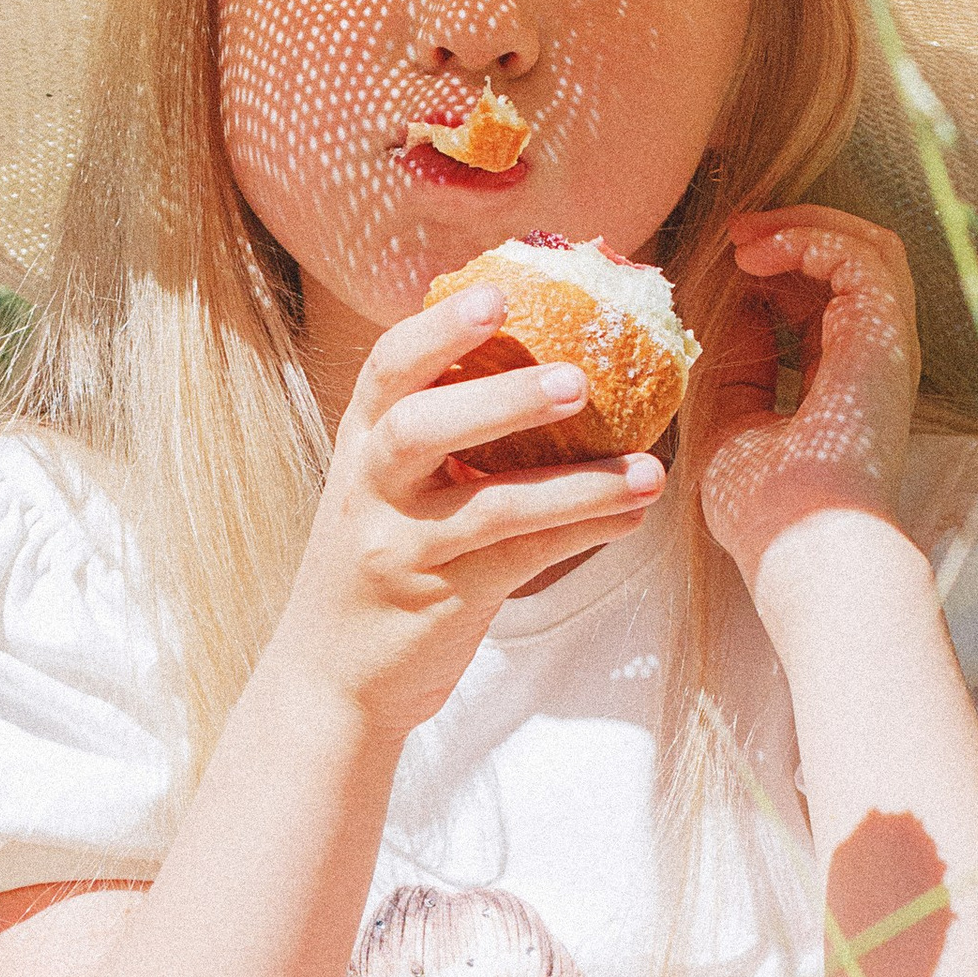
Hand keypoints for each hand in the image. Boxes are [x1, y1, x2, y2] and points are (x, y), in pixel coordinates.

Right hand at [267, 284, 665, 739]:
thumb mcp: (386, 491)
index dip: (439, 328)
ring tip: (648, 470)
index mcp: (360, 445)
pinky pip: (520, 559)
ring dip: (577, 484)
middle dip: (499, 397)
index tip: (496, 296)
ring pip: (489, 506)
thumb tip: (543, 363)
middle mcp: (369, 489)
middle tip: (576, 379)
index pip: (387, 370)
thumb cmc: (378, 567)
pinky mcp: (438, 601)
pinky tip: (632, 515)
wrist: (329, 680)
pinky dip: (583, 532)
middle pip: (420, 426)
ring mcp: (399, 548)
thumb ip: (438, 435)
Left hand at [689, 205, 919, 601]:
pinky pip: (860, 256)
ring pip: (869, 247)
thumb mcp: (730, 421)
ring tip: (745, 237)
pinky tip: (758, 256)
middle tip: (736, 233)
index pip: (824, 299)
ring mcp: (883, 344)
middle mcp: (871, 357)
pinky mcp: (884, 335)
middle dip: (794, 233)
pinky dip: (810, 240)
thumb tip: (739, 301)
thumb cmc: (765, 507)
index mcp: (841, 379)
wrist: (800, 541)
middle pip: (853, 263)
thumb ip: (739, 361)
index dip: (781, 267)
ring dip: (804, 228)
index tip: (728, 260)